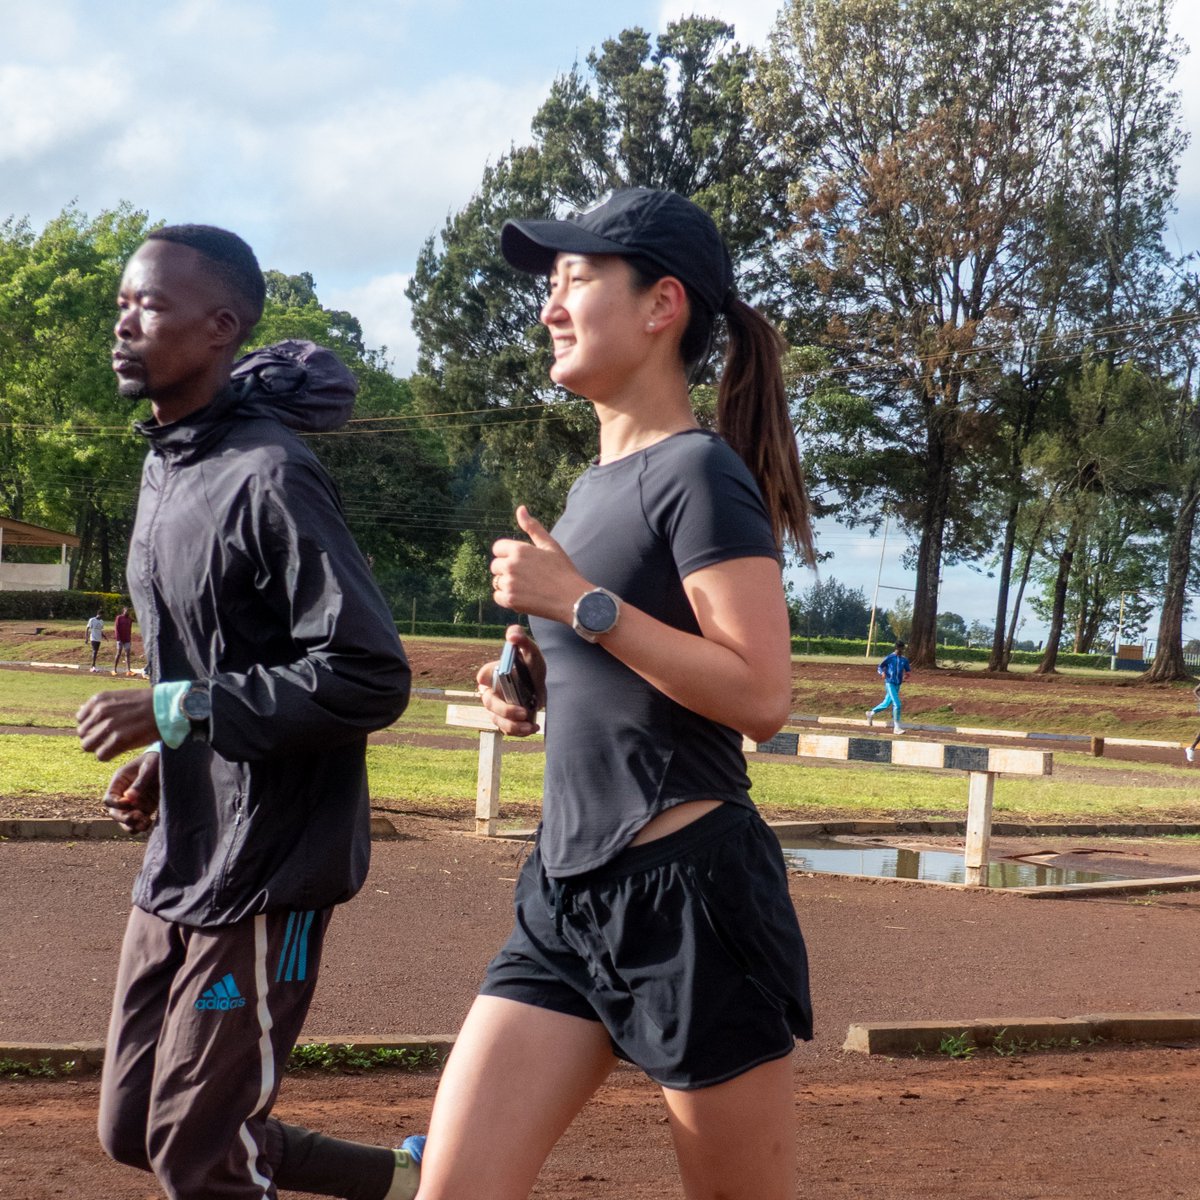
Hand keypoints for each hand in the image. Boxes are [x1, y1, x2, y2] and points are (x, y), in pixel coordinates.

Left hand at [77, 688, 158, 761]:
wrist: (168, 707)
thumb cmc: (148, 703)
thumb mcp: (121, 696)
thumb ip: (101, 706)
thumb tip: (82, 713)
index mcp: (99, 699)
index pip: (81, 719)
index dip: (92, 726)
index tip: (105, 728)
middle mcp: (100, 711)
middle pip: (83, 734)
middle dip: (94, 738)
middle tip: (110, 739)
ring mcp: (108, 726)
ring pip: (88, 746)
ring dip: (100, 747)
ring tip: (114, 745)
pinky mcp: (118, 739)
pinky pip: (101, 755)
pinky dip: (109, 755)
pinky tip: (120, 750)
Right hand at [101, 749, 160, 834]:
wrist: (174, 762)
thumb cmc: (157, 759)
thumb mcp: (150, 766)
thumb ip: (140, 781)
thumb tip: (129, 798)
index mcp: (120, 781)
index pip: (109, 798)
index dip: (116, 804)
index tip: (129, 803)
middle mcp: (123, 794)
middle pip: (115, 813)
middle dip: (124, 818)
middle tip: (138, 816)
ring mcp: (134, 803)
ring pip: (125, 820)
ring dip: (131, 825)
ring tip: (145, 823)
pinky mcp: (145, 808)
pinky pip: (137, 822)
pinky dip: (140, 826)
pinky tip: (149, 823)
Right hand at [476, 625, 544, 735]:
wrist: (542, 683)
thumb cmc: (532, 664)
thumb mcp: (530, 650)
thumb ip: (521, 638)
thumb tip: (513, 636)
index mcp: (491, 674)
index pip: (483, 676)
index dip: (485, 678)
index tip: (488, 680)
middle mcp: (490, 692)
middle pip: (490, 704)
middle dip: (505, 711)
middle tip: (523, 712)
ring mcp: (497, 708)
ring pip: (498, 721)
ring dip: (512, 726)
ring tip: (529, 726)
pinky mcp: (506, 721)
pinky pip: (507, 730)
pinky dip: (519, 732)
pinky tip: (533, 728)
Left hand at [490, 506, 587, 623]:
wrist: (572, 598)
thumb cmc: (563, 570)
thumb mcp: (550, 545)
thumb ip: (532, 527)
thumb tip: (520, 508)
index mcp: (519, 549)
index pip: (498, 548)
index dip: (507, 554)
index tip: (519, 562)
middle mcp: (511, 565)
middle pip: (495, 566)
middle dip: (506, 570)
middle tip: (526, 576)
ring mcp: (509, 583)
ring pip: (497, 582)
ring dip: (508, 585)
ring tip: (527, 587)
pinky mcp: (510, 600)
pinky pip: (497, 597)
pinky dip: (507, 598)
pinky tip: (522, 597)